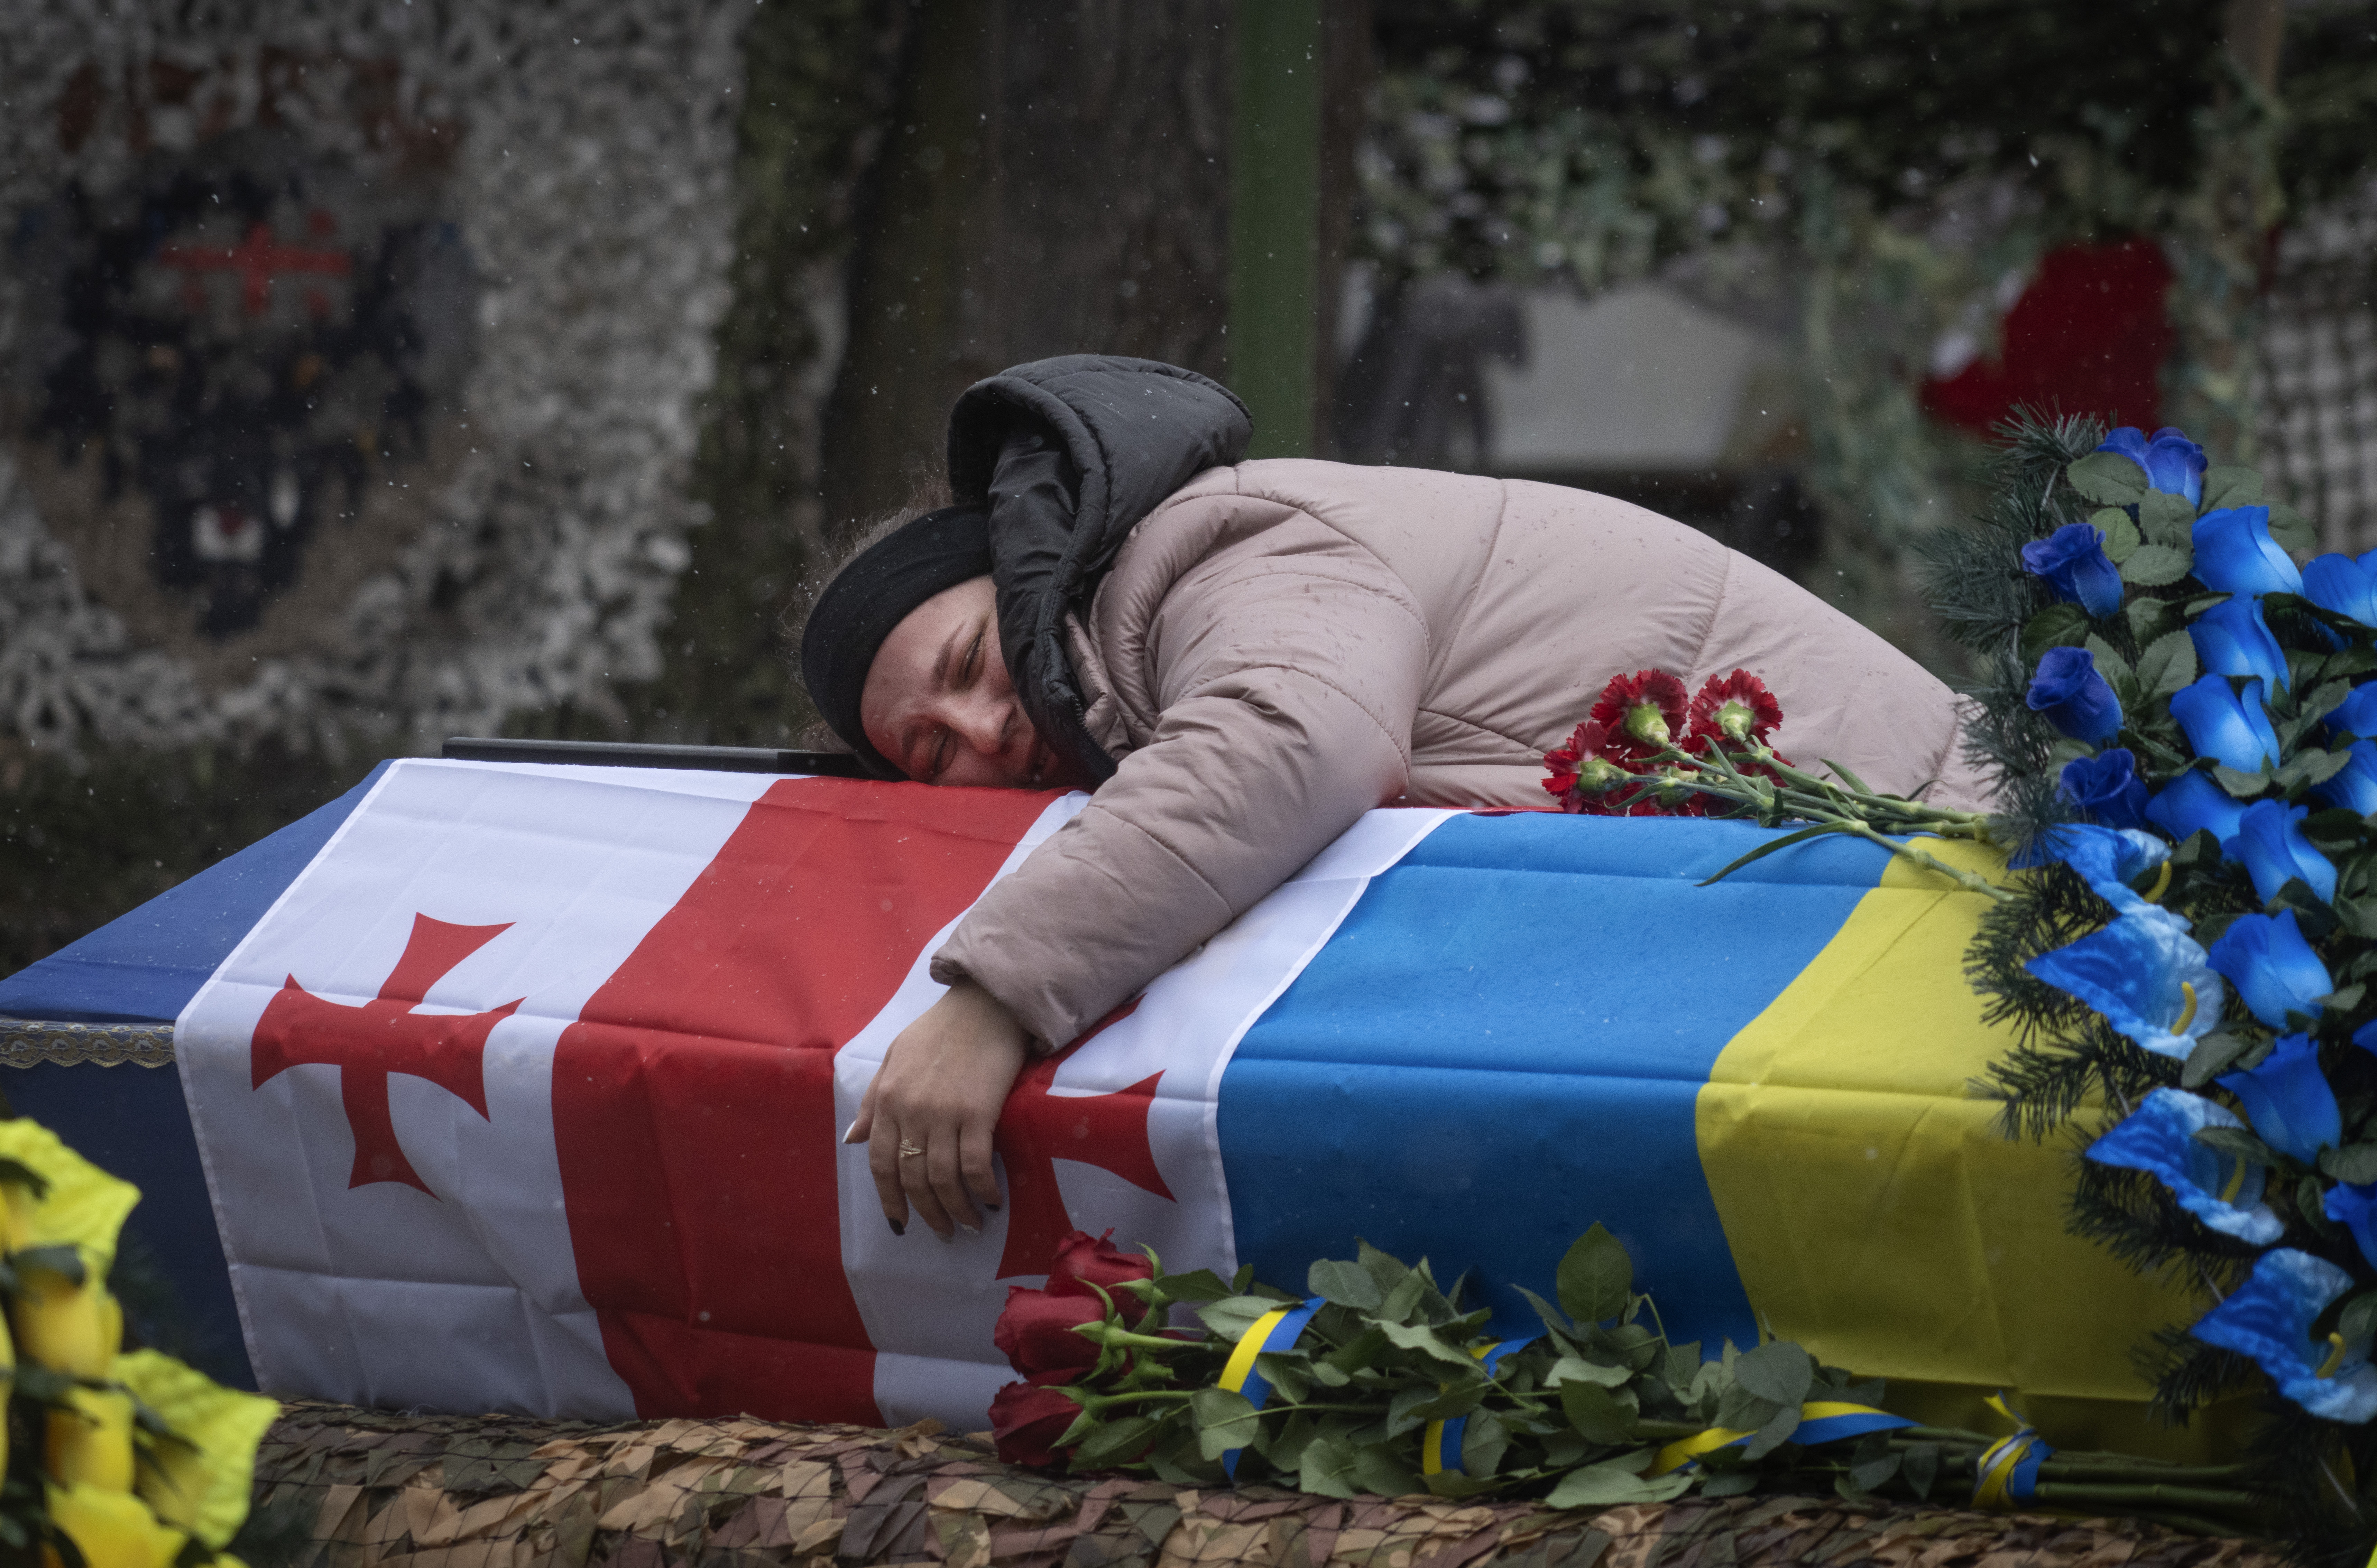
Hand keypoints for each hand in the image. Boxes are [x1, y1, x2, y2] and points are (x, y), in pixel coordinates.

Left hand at [845, 981, 1028, 1240]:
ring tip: (969, 1225)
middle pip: (911, 1178)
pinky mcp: (978, 1111)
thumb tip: (851, 1141)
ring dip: (955, 1209)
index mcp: (888, 1098)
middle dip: (926, 1213)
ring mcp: (944, 1112)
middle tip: (944, 1233)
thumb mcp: (893, 1058)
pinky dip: (981, 1188)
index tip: (901, 1224)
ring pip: (941, 1177)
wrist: (985, 1004)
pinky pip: (975, 1163)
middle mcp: (911, 1110)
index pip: (880, 1163)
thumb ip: (873, 1103)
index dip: (889, 1200)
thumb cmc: (939, 1030)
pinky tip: (990, 1200)